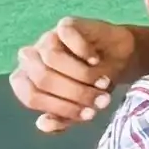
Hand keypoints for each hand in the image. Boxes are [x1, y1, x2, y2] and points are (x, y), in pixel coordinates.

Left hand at [11, 16, 148, 129]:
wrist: (120, 56)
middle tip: (101, 100)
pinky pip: (66, 36)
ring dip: (82, 74)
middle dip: (75, 93)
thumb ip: (62, 118)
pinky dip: (83, 51)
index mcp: (28, 80)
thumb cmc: (96, 83)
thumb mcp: (82, 106)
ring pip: (52, 59)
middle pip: (42, 79)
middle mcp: (32, 59)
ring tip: (103, 82)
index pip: (31, 97)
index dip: (60, 108)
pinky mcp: (66, 25)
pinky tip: (96, 59)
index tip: (89, 115)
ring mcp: (47, 39)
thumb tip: (43, 124)